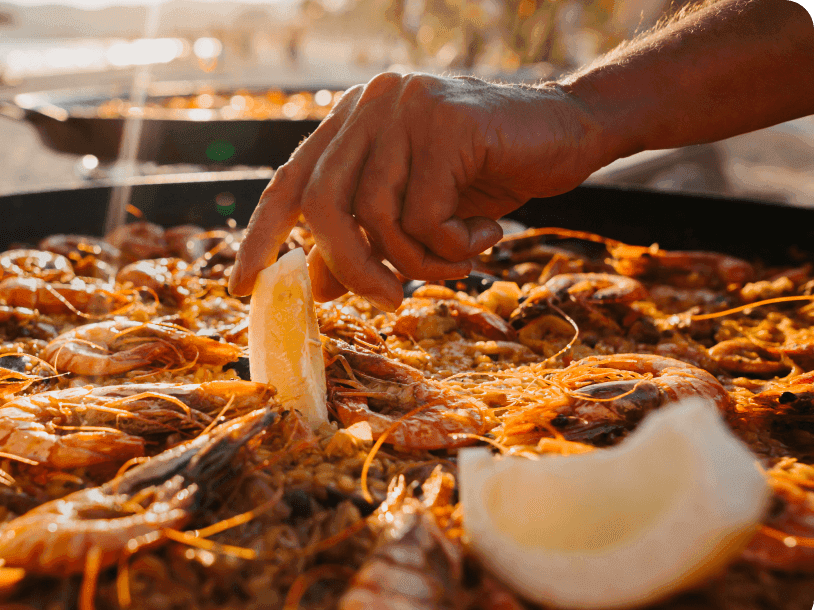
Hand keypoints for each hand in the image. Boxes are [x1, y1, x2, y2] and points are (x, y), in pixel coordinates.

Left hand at [227, 72, 611, 310]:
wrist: (570, 131)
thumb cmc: (486, 176)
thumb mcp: (415, 213)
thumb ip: (363, 241)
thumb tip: (312, 288)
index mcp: (350, 122)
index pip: (288, 182)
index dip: (261, 237)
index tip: (242, 287)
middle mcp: (368, 106)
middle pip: (323, 206)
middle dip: (352, 268)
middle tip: (391, 300)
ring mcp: (404, 108)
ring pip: (377, 218)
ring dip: (420, 260)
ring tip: (459, 257)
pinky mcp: (445, 124)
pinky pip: (425, 216)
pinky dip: (454, 245)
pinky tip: (486, 231)